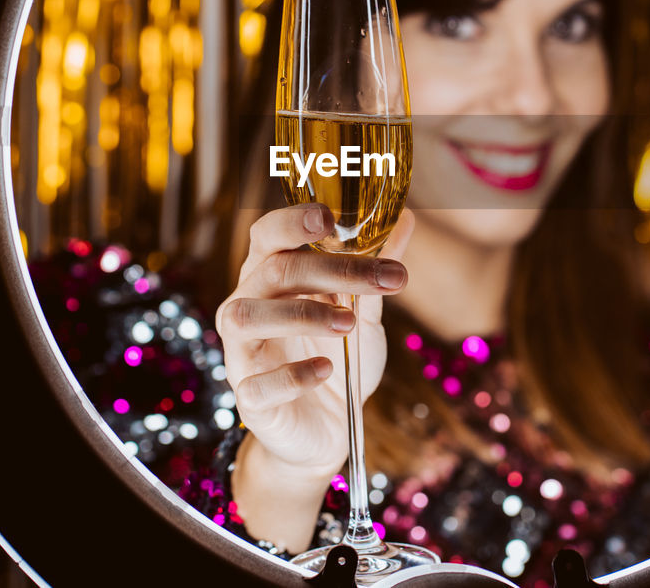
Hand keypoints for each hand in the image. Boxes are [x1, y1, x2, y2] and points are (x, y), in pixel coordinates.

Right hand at [216, 203, 415, 481]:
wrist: (327, 430)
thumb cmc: (339, 359)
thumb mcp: (364, 312)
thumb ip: (376, 268)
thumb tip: (407, 218)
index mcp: (270, 278)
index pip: (267, 234)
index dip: (292, 221)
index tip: (330, 218)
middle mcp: (248, 307)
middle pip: (272, 271)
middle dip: (329, 270)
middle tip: (380, 280)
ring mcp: (242, 354)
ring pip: (246, 317)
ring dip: (301, 314)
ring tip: (348, 323)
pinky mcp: (249, 399)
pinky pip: (257, 383)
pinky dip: (293, 374)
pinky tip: (325, 369)